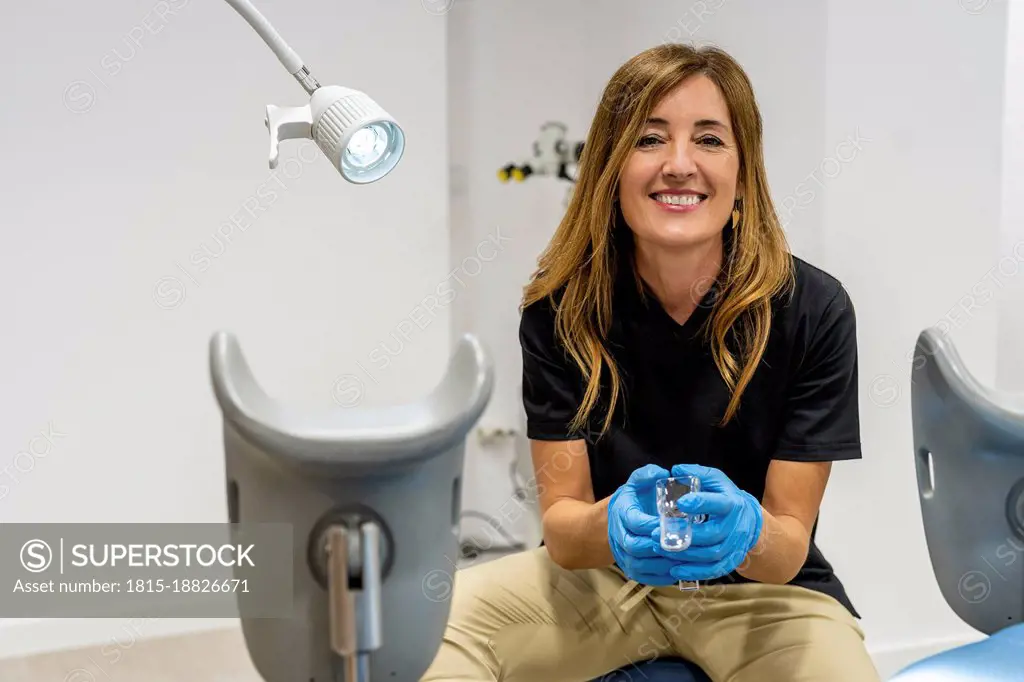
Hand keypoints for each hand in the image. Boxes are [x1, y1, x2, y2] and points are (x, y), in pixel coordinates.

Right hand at [607, 464, 679, 585]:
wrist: (616, 521)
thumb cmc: (633, 500)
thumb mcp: (637, 482)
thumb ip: (647, 475)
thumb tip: (661, 472)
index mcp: (621, 513)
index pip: (634, 522)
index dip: (652, 525)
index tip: (672, 524)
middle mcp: (618, 536)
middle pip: (635, 547)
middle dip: (658, 546)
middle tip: (681, 543)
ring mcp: (623, 555)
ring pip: (640, 565)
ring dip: (662, 563)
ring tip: (684, 558)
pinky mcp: (631, 569)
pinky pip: (645, 577)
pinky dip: (662, 576)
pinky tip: (679, 569)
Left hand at [654, 463, 763, 581]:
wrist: (748, 521)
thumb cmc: (725, 497)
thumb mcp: (716, 480)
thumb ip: (697, 473)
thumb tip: (676, 469)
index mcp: (732, 504)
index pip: (718, 504)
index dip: (700, 503)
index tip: (680, 502)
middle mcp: (735, 527)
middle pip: (712, 535)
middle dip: (684, 536)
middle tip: (656, 533)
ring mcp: (735, 546)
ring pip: (710, 555)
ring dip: (684, 555)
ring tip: (660, 549)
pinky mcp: (731, 561)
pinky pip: (713, 570)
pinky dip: (694, 572)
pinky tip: (675, 570)